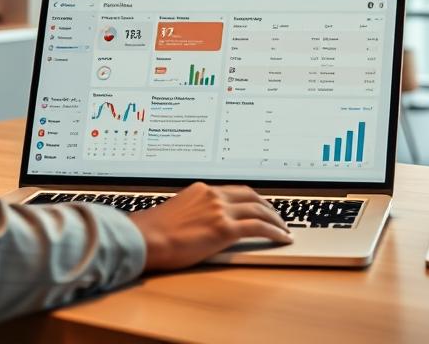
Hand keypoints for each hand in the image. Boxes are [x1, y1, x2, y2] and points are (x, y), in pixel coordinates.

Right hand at [130, 182, 291, 270]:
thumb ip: (193, 211)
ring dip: (275, 219)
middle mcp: (213, 195)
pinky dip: (273, 231)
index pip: (234, 190)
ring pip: (258, 209)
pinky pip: (258, 227)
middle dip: (267, 205)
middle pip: (250, 196)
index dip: (251, 198)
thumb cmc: (152, 232)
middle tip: (277, 215)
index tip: (258, 204)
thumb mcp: (175, 212)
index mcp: (202, 190)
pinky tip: (281, 237)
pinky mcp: (224, 229)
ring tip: (284, 228)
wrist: (144, 239)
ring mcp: (220, 210)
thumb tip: (199, 222)